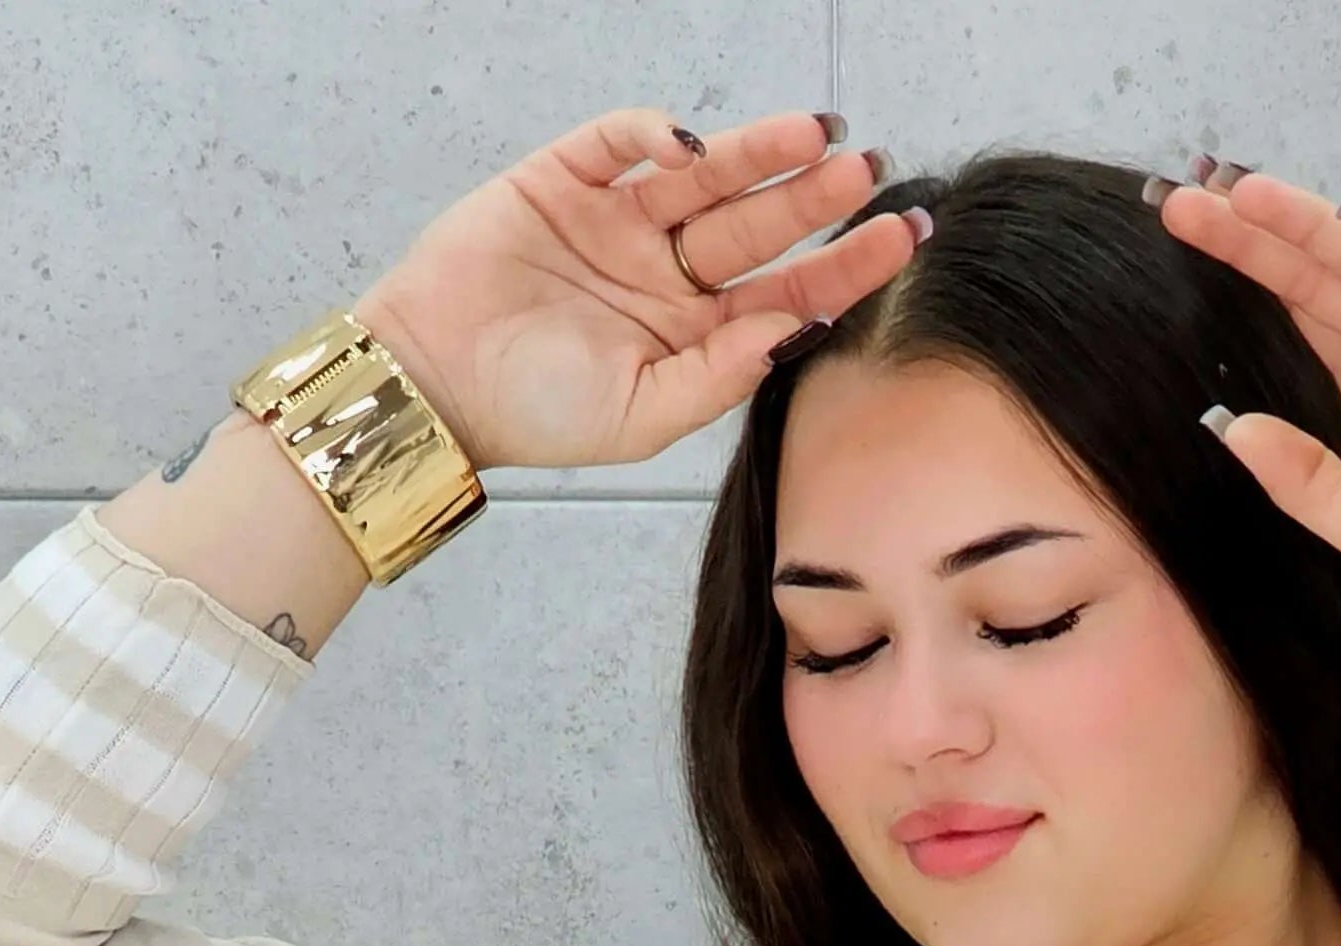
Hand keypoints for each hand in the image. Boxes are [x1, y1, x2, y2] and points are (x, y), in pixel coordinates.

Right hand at [352, 104, 921, 472]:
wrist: (436, 384)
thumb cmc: (536, 413)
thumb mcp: (642, 416)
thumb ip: (718, 376)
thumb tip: (792, 330)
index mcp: (696, 331)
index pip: (787, 290)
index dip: (846, 263)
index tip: (904, 238)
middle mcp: (668, 270)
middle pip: (759, 225)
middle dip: (815, 197)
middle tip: (869, 169)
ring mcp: (620, 219)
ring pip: (705, 175)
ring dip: (759, 152)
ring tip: (815, 134)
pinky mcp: (566, 178)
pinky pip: (620, 141)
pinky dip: (654, 133)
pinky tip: (691, 143)